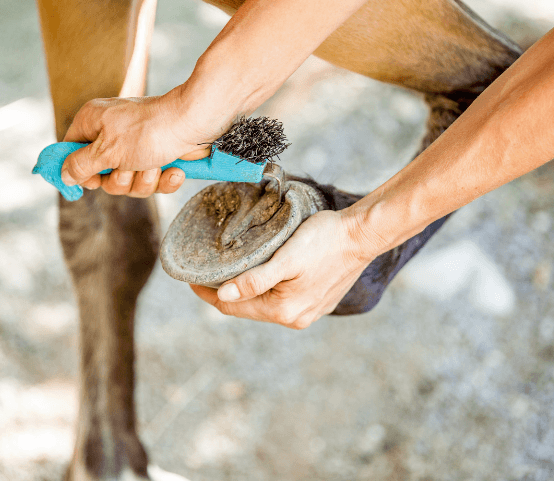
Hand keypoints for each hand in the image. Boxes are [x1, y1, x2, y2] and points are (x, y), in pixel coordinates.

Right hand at [60, 93, 214, 196]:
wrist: (196, 123)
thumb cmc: (149, 131)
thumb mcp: (108, 151)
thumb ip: (81, 165)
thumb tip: (63, 174)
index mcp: (93, 123)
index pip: (71, 151)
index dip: (79, 171)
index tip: (92, 180)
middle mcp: (112, 135)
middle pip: (102, 176)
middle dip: (121, 179)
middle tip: (131, 166)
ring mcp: (136, 147)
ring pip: (128, 182)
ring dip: (144, 179)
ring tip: (155, 163)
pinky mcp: (157, 158)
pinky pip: (152, 181)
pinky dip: (164, 179)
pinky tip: (174, 170)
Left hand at [190, 210, 373, 328]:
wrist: (363, 234)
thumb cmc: (324, 240)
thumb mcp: (285, 257)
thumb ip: (255, 279)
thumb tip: (223, 295)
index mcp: (284, 311)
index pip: (233, 307)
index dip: (207, 294)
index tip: (190, 278)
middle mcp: (296, 318)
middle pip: (248, 308)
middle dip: (225, 291)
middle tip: (205, 270)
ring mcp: (309, 312)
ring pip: (265, 304)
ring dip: (246, 289)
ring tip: (228, 271)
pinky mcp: (318, 302)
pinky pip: (282, 300)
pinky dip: (266, 289)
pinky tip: (259, 274)